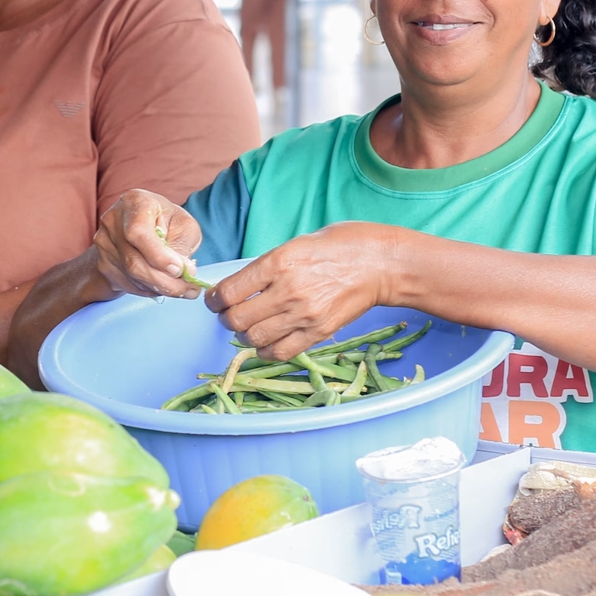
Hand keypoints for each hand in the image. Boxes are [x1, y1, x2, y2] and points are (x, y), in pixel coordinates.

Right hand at [91, 190, 205, 298]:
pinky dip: (148, 289)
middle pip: (133, 260)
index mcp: (135, 202)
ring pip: (131, 276)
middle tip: (189, 290)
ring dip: (159, 287)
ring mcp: (104, 243)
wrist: (139, 229)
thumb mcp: (183, 226)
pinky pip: (127, 284)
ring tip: (180, 289)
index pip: (139, 233)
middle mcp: (113, 220)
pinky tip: (161, 284)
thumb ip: (182, 246)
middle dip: (164, 280)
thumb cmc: (167, 223)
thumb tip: (183, 272)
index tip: (179, 270)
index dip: (158, 256)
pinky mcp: (103, 262)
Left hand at [206, 222, 403, 359]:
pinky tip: (266, 343)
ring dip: (244, 336)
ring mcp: (303, 314)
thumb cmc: (342, 245)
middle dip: (226, 318)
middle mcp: (287, 290)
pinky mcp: (318, 332)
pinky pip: (280, 352)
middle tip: (230, 314)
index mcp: (278, 261)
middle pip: (237, 319)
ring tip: (249, 328)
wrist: (381, 264)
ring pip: (254, 338)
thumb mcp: (298, 243)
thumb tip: (243, 284)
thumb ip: (269, 265)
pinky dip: (265, 351)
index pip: (229, 291)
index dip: (214, 299)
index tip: (214, 300)